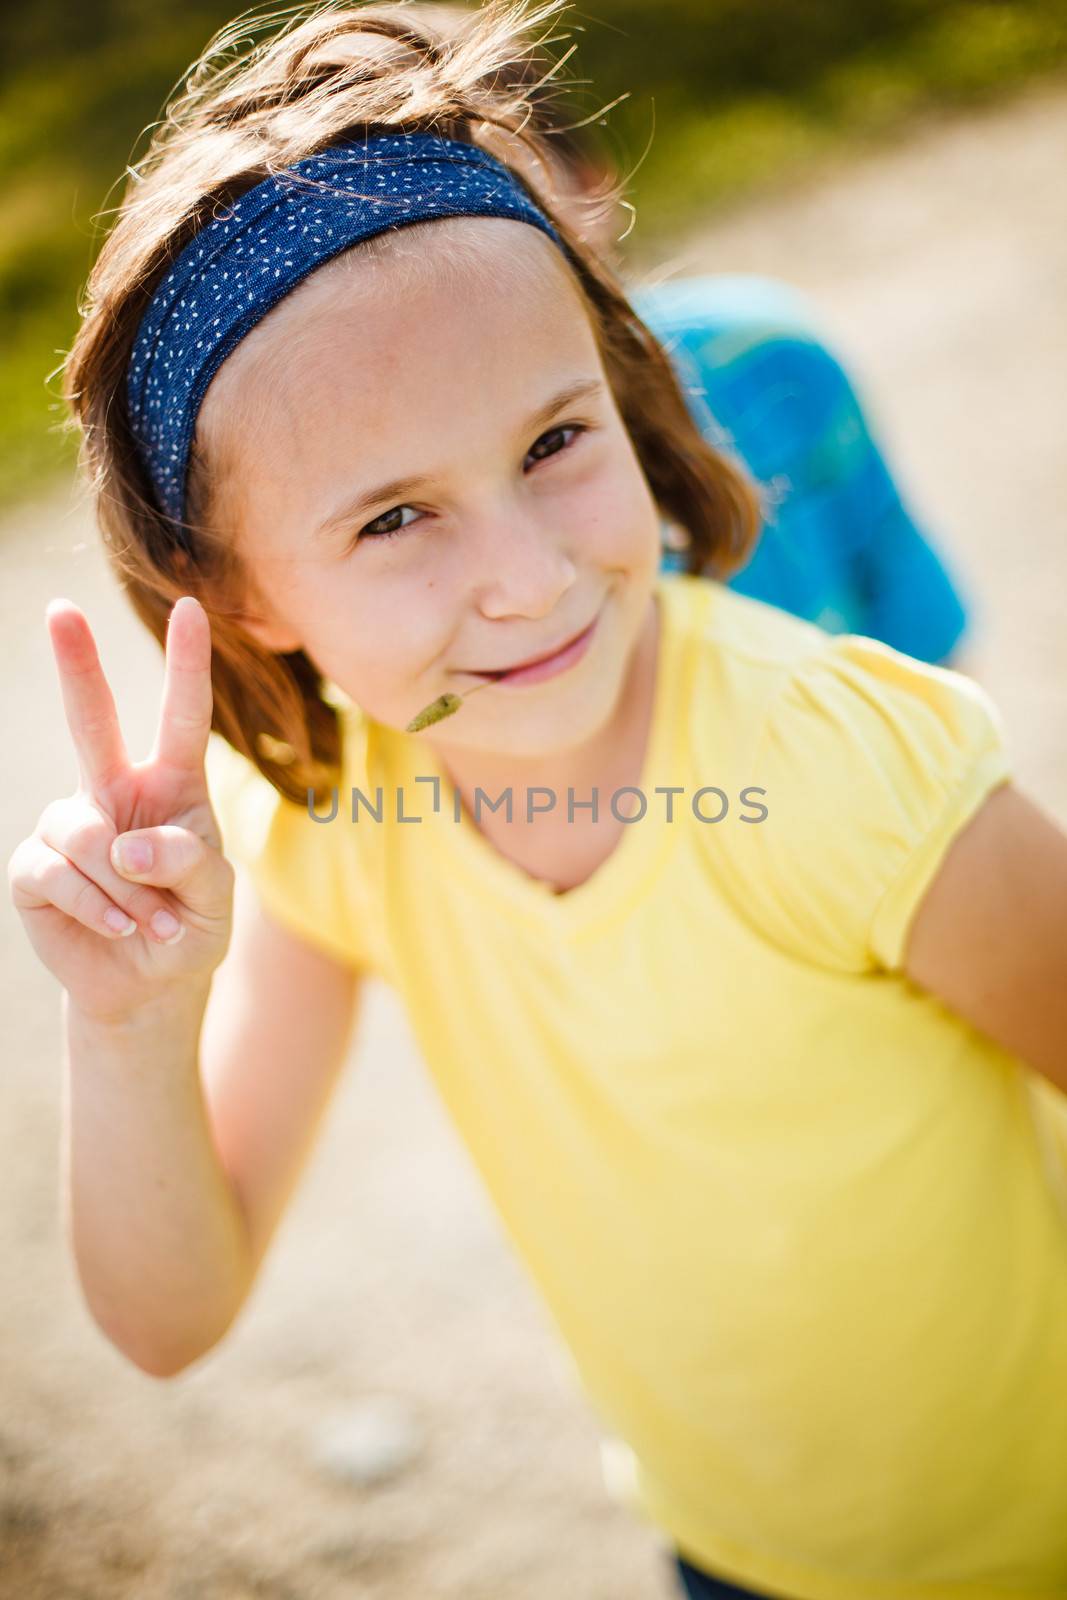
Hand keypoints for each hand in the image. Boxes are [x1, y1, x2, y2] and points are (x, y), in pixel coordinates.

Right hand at [7, 596, 233, 1024]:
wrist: (148, 987)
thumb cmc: (192, 929)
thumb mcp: (217, 901)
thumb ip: (188, 864)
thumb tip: (124, 845)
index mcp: (172, 785)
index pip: (181, 717)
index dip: (187, 664)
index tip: (191, 607)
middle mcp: (115, 791)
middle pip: (92, 720)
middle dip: (76, 665)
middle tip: (60, 609)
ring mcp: (69, 825)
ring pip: (87, 832)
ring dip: (125, 887)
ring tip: (148, 921)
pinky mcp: (35, 867)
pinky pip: (57, 873)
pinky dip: (94, 905)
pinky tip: (116, 926)